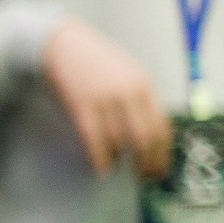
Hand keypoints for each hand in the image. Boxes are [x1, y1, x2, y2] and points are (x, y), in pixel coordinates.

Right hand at [41, 16, 169, 177]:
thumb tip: (149, 138)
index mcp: (143, 85)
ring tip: (117, 167)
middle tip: (143, 177)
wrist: (61, 45)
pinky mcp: (81, 108)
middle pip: (145, 139)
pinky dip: (100, 160)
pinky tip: (100, 168)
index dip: (162, 154)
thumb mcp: (126, 75)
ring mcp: (104, 101)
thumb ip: (138, 101)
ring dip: (120, 161)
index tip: (159, 169)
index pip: (162, 127)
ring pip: (120, 143)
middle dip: (146, 163)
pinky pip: (95, 143)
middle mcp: (128, 94)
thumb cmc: (95, 62)